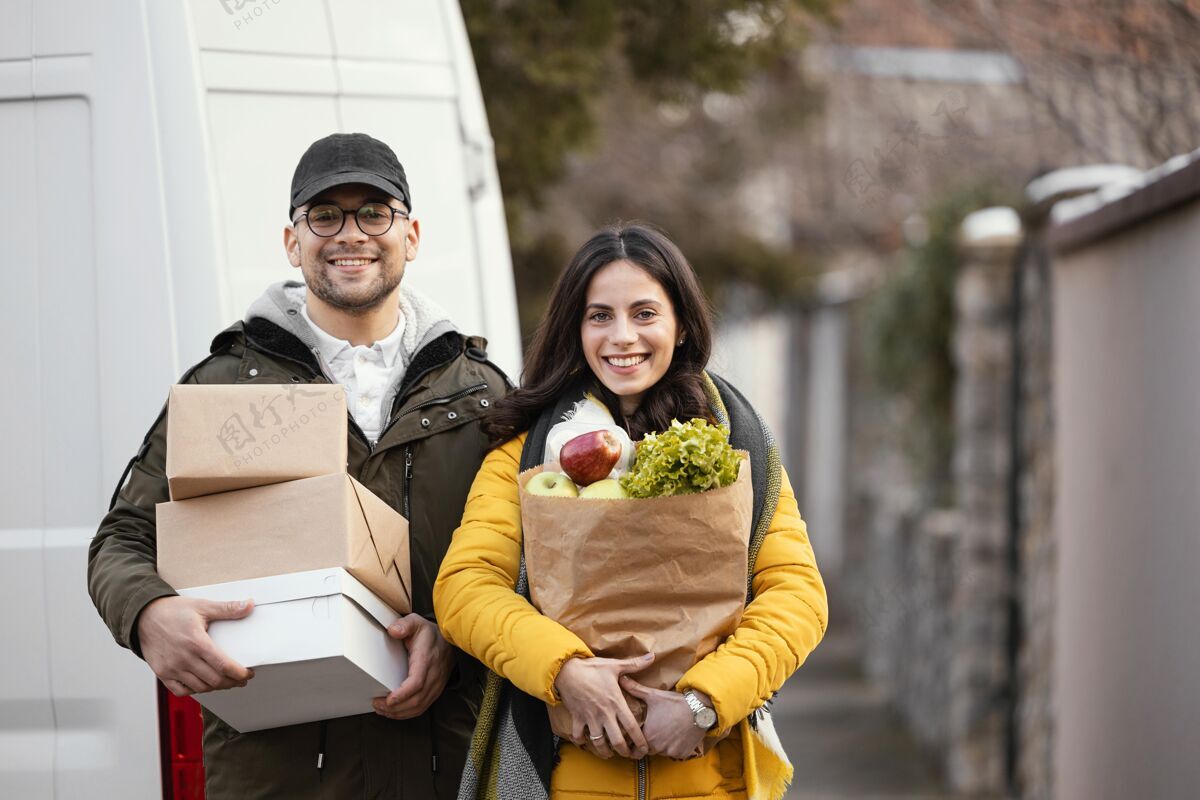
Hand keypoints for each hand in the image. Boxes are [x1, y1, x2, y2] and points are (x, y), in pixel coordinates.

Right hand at [137, 595, 254, 696]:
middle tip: (240, 679)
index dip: (239, 673)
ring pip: (200, 688)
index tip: (248, 674)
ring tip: (225, 682)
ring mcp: (172, 668)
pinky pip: (180, 691)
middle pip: (214, 680)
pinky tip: (203, 685)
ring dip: (216, 687)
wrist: (143, 616)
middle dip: (232, 682)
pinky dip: (194, 691)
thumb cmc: (172, 611)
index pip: (223, 665)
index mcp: (196, 642)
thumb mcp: (202, 606)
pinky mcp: (162, 673)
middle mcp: (183, 658)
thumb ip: (228, 608)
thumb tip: (249, 605)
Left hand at [373, 614, 454, 719]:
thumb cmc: (429, 634)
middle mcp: (433, 675)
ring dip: (399, 712)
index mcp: (426, 659)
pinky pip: (422, 707)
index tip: (388, 700)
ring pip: (419, 706)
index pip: (417, 682)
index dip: (403, 694)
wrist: (450, 642)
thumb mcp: (417, 623)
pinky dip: (407, 713)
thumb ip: (405, 625)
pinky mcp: (435, 691)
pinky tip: (394, 712)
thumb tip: (392, 630)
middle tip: (377, 704)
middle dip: (395, 707)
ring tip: (382, 710)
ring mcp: (435, 685)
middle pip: (416, 699)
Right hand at [553, 654, 652, 759]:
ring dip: (604, 751)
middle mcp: (604, 714)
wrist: (567, 671)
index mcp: (616, 703)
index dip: (639, 741)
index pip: (631, 726)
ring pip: (598, 743)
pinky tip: (586, 742)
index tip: (644, 749)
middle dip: (624, 751)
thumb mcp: (615, 666)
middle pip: (617, 741)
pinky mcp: (577, 718)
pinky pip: (578, 736)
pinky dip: (582, 741)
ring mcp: (590, 718)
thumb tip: (652, 656)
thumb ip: (635, 664)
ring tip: (609, 753)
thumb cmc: (592, 668)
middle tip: (628, 754)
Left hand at [620, 678, 708, 759]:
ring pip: (662, 752)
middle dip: (648, 743)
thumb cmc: (675, 702)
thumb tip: (622, 679)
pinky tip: (677, 735)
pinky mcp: (682, 754)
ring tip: (666, 731)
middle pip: (648, 750)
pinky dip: (675, 747)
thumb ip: (635, 689)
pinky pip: (675, 754)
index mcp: (647, 736)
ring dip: (662, 745)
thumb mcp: (653, 695)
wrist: (700, 709)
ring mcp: (671, 752)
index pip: (635, 747)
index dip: (634, 742)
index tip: (637, 736)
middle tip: (653, 731)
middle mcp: (657, 747)